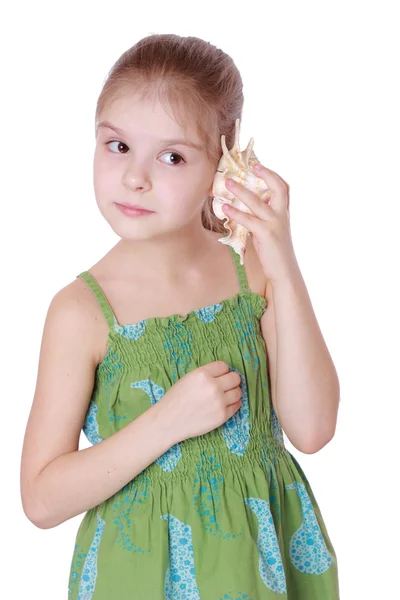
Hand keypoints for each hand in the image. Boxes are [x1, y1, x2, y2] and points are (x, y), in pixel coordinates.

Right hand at [157, 361, 242, 442]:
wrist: (169, 421)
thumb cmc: (176, 399)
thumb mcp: (188, 378)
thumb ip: (206, 374)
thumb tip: (225, 373)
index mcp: (202, 374)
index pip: (224, 366)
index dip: (222, 371)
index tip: (219, 376)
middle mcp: (213, 386)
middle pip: (235, 378)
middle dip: (231, 380)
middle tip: (226, 385)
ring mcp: (219, 402)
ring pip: (238, 392)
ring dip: (233, 392)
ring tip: (225, 395)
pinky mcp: (222, 416)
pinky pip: (236, 405)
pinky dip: (233, 404)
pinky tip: (226, 404)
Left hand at [222, 163, 297, 283]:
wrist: (283, 272)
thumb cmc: (274, 253)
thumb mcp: (270, 231)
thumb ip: (261, 218)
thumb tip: (243, 208)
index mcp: (283, 213)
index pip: (283, 187)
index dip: (272, 175)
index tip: (258, 166)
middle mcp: (282, 215)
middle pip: (278, 188)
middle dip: (265, 174)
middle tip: (248, 166)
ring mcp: (275, 224)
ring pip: (258, 202)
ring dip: (241, 191)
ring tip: (227, 183)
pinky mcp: (266, 234)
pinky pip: (249, 220)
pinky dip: (236, 213)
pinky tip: (225, 209)